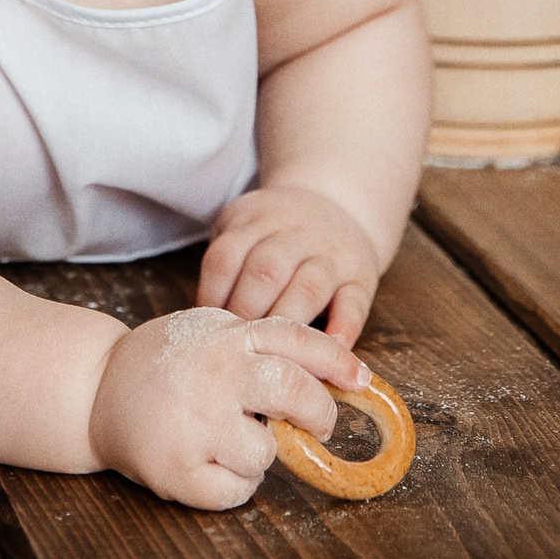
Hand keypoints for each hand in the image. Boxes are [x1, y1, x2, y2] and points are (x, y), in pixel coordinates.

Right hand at [88, 307, 367, 508]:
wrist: (92, 388)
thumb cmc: (163, 363)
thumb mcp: (210, 332)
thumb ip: (261, 345)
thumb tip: (339, 374)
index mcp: (225, 337)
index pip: (297, 342)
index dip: (337, 362)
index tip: (360, 381)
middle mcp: (214, 376)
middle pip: (295, 393)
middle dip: (317, 414)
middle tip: (313, 424)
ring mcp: (196, 424)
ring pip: (267, 454)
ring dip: (259, 455)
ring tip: (228, 440)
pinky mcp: (178, 469)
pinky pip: (237, 492)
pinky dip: (232, 485)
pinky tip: (208, 463)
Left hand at [198, 185, 384, 345]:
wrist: (337, 204)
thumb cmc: (276, 231)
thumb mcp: (244, 225)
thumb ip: (225, 262)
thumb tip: (199, 324)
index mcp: (256, 220)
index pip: (226, 257)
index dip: (212, 296)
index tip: (208, 329)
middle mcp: (295, 233)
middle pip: (265, 271)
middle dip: (246, 313)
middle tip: (237, 347)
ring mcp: (330, 254)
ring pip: (308, 288)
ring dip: (287, 324)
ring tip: (273, 354)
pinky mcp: (360, 276)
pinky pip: (354, 302)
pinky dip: (344, 326)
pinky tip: (332, 348)